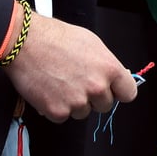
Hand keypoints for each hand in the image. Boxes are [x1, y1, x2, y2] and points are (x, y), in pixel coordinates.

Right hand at [3, 13, 137, 122]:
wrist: (27, 43)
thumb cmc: (58, 38)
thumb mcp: (94, 44)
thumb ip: (107, 65)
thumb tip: (116, 77)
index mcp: (109, 69)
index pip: (129, 93)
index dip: (120, 91)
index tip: (114, 90)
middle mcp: (96, 87)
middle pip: (106, 105)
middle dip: (95, 97)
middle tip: (80, 82)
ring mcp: (77, 101)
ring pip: (84, 112)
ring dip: (75, 103)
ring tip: (63, 82)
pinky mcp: (57, 112)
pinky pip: (63, 116)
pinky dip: (57, 107)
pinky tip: (51, 89)